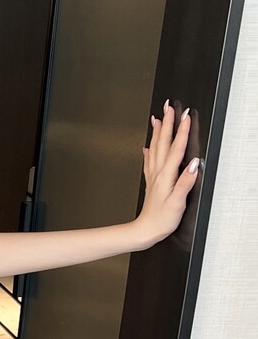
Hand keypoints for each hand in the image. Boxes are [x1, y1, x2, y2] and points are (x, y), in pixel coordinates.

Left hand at [137, 99, 200, 245]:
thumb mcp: (178, 202)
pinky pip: (149, 161)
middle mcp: (158, 173)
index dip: (181, 131)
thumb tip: (195, 165)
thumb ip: (186, 182)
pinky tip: (147, 147)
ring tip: (157, 119)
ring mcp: (153, 176)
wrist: (144, 231)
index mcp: (166, 176)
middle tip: (168, 107)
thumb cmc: (162, 219)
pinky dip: (149, 151)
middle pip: (163, 143)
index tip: (185, 115)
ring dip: (157, 133)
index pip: (176, 149)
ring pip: (154, 149)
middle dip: (167, 124)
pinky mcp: (151, 182)